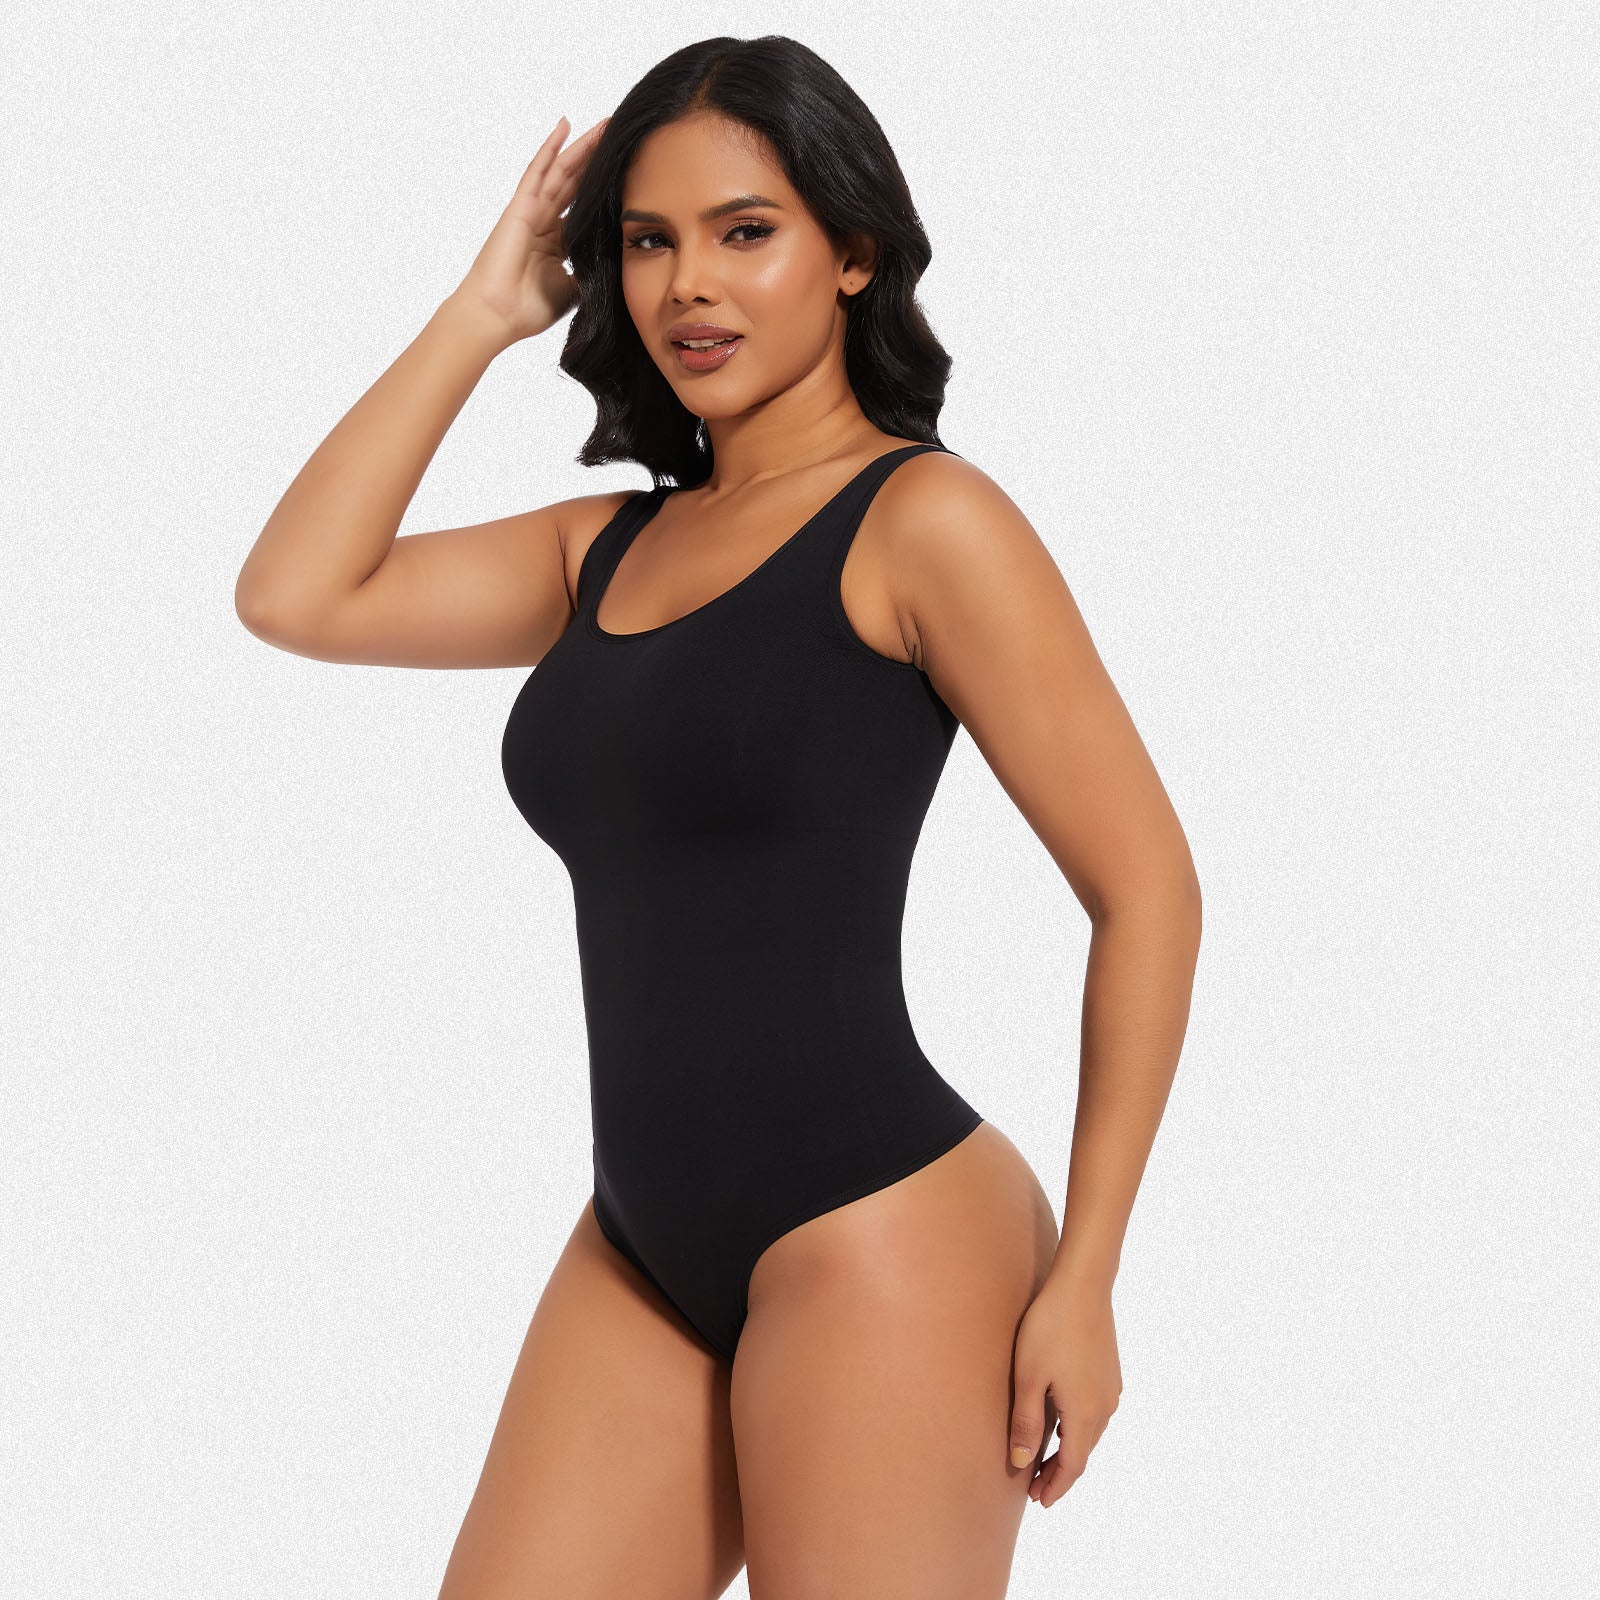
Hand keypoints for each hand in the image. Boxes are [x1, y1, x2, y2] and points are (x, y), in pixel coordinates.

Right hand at [450, 113, 609, 346]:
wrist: (498, 316)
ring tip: (604, 123)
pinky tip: (564, 125)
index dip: (603, 190)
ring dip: (582, 146)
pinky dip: (550, 148)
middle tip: (619, 135)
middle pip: (575, 183)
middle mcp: (544, 222)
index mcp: (557, 242)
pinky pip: (537, 171)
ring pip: (561, 171)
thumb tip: (618, 263)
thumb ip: (591, 270)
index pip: (584, 208)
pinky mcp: (519, 207)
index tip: (626, 174)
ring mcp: (531, 211)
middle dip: (596, 160)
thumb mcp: (575, 289)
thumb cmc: (529, 309)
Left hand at [1007, 1275, 1122, 1507]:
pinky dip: (1077, 1427)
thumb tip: (1021, 1463)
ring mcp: (1111, 1388)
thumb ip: (1026, 1422)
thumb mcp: (1028, 1377)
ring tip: (1044, 1456)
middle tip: (1035, 1486)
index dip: (1056, 1486)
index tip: (1039, 1501)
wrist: (1082, 1285)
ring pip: (1090, 1432)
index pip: (1072, 1466)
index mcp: (1085, 1413)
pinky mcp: (1110, 1372)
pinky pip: (1094, 1412)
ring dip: (1069, 1449)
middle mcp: (1105, 1406)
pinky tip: (1060, 1420)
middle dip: (1060, 1472)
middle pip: (1083, 1452)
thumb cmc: (1049, 1328)